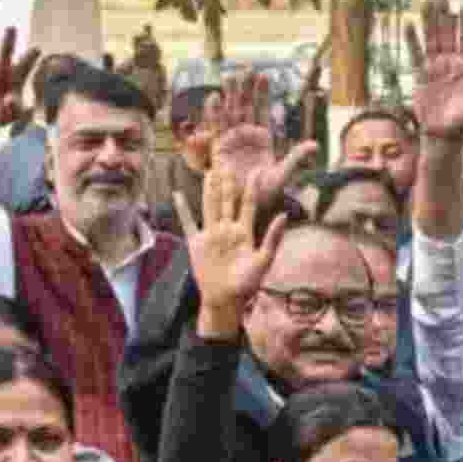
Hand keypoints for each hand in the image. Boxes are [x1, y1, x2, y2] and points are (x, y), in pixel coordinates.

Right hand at [0, 27, 39, 127]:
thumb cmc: (0, 114)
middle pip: (4, 52)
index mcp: (15, 79)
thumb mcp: (12, 116)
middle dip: (8, 40)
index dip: (30, 57)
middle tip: (11, 28)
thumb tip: (11, 100)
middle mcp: (1, 71)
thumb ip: (15, 110)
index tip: (38, 49)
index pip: (24, 66)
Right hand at [175, 169, 286, 338]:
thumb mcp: (264, 260)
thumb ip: (272, 237)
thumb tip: (284, 214)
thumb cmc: (248, 285)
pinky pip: (188, 222)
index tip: (257, 170)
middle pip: (227, 200)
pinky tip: (178, 194)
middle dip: (228, 182)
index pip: (249, 204)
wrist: (226, 300)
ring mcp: (211, 235)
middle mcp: (228, 229)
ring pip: (210, 206)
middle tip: (228, 161)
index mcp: (244, 232)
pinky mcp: (196, 243)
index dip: (252, 188)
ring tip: (209, 171)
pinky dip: (182, 209)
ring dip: (209, 190)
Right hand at [198, 71, 318, 203]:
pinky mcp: (218, 149)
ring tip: (229, 75)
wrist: (246, 206)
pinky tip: (214, 98)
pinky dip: (214, 113)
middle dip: (244, 88)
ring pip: (229, 113)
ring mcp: (231, 140)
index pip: (262, 110)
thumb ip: (296, 158)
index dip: (262, 93)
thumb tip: (315, 145)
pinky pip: (215, 128)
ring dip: (229, 95)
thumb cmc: (266, 192)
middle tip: (246, 68)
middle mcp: (246, 135)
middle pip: (244, 106)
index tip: (264, 75)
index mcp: (263, 138)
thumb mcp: (283, 174)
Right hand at [407, 0, 462, 139]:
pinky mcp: (420, 73)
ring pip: (433, 38)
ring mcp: (436, 65)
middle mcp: (453, 62)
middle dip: (448, 17)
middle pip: (450, 35)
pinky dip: (412, 39)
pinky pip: (415, 53)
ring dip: (431, 21)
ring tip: (428, 3)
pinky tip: (409, 24)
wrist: (443, 134)